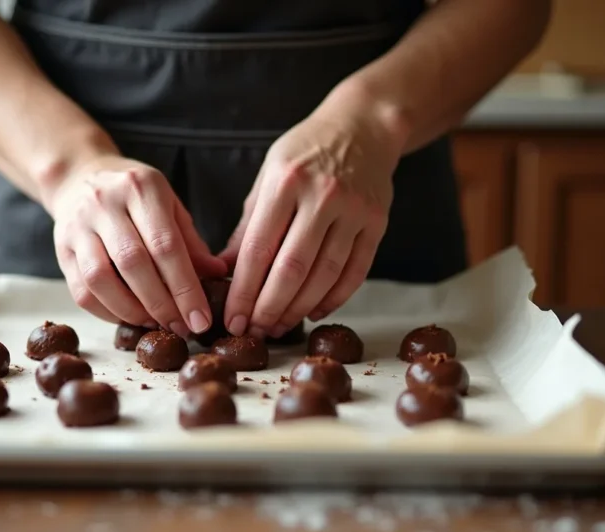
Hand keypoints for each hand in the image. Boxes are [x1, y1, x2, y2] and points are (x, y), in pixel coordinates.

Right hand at [47, 155, 226, 336]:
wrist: (79, 177)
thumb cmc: (134, 196)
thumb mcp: (169, 205)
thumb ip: (191, 241)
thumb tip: (218, 276)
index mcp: (141, 188)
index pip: (166, 245)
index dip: (185, 288)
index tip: (201, 319)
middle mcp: (105, 203)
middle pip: (133, 263)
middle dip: (161, 304)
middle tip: (181, 327)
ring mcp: (78, 226)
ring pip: (101, 279)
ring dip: (132, 311)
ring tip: (155, 323)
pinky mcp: (60, 249)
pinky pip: (81, 291)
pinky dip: (107, 312)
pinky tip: (129, 317)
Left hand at [219, 90, 405, 337]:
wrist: (364, 126)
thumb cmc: (306, 152)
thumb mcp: (269, 176)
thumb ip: (249, 224)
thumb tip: (225, 272)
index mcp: (286, 182)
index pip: (258, 248)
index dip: (243, 291)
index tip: (231, 318)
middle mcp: (322, 195)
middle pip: (292, 269)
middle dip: (268, 308)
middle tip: (253, 332)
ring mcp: (354, 210)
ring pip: (324, 275)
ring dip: (299, 309)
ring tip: (279, 326)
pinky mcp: (378, 222)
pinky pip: (355, 271)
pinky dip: (334, 298)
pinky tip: (314, 311)